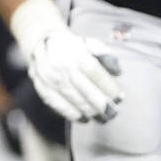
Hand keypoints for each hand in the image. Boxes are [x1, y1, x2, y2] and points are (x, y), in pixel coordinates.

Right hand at [9, 0, 121, 122]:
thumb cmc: (73, 47)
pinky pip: (56, 104)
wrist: (41, 43)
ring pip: (71, 97)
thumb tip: (117, 72)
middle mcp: (59, 63)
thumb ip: (104, 55)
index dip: (107, 85)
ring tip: (101, 117)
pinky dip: (71, 113)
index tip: (119, 97)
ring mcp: (48, 76)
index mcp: (74, 50)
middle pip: (82, 87)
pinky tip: (84, 118)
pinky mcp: (41, 87)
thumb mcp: (89, 43)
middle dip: (99, 102)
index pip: (93, 70)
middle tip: (112, 113)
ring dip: (88, 110)